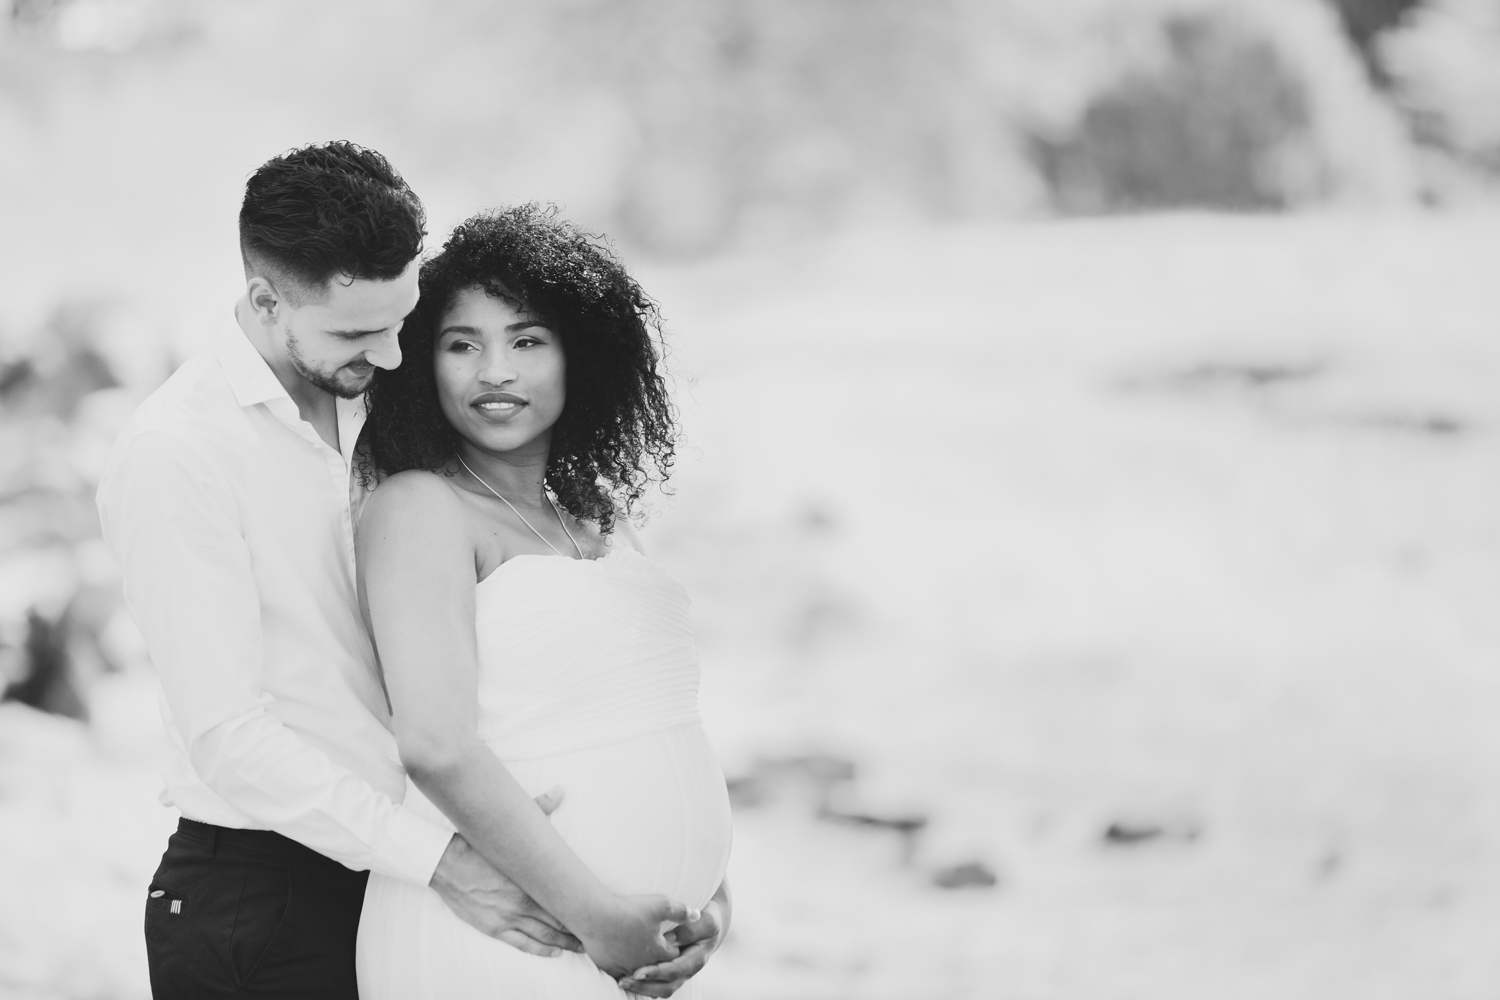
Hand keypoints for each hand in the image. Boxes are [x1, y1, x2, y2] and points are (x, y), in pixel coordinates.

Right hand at [428, 788, 581, 956]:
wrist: (448, 864)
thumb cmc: (479, 845)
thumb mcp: (511, 827)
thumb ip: (539, 809)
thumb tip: (559, 791)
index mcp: (531, 880)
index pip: (564, 898)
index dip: (581, 907)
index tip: (596, 910)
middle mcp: (524, 902)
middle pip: (559, 921)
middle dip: (577, 929)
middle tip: (594, 933)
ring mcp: (508, 918)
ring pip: (544, 936)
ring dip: (564, 943)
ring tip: (580, 946)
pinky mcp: (494, 927)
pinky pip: (522, 944)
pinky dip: (540, 950)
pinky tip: (554, 951)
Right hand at [576, 895, 694, 979]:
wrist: (596, 917)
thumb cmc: (629, 910)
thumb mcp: (661, 905)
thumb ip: (681, 911)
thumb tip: (697, 914)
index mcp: (658, 951)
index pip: (673, 954)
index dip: (673, 946)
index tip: (672, 941)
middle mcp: (644, 964)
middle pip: (657, 968)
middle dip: (660, 962)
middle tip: (660, 955)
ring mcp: (625, 968)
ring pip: (638, 974)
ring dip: (642, 969)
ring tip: (642, 961)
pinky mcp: (608, 968)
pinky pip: (619, 975)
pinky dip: (623, 971)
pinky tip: (623, 964)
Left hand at [618, 888, 728, 997]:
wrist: (709, 922)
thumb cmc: (707, 918)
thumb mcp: (706, 920)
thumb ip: (689, 929)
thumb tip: (668, 940)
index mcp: (696, 959)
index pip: (675, 971)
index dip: (656, 973)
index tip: (637, 972)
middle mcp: (687, 971)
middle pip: (666, 987)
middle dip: (644, 986)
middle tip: (624, 980)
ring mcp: (679, 973)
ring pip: (660, 990)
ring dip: (641, 988)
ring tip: (622, 981)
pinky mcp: (670, 971)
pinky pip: (657, 984)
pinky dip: (643, 984)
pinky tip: (626, 976)